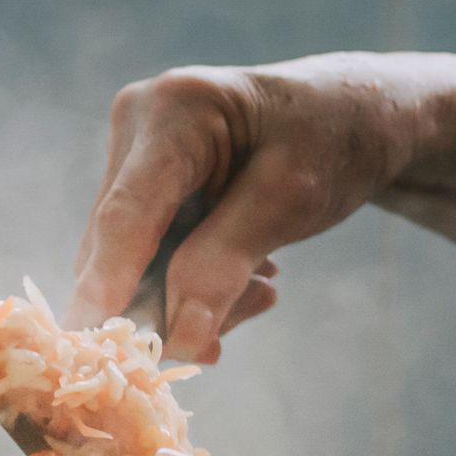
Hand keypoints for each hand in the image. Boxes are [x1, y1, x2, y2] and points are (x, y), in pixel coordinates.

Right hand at [64, 54, 421, 360]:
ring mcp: (137, 156)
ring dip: (190, 296)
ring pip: (133, 260)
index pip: (128, 211)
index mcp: (173, 109)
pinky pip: (151, 256)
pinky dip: (196, 281)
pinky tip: (253, 278)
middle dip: (167, 302)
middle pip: (120, 243)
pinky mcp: (148, 186)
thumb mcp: (290, 202)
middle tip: (220, 345)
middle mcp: (138, 126)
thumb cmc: (334, 141)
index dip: (111, 279)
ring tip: (262, 292)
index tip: (98, 342)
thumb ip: (227, 264)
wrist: (356, 115)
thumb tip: (177, 339)